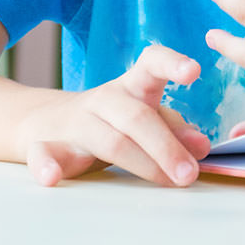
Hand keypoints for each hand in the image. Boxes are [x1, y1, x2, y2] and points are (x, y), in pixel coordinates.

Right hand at [15, 44, 209, 186]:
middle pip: (137, 118)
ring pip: (109, 141)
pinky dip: (45, 166)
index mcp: (131, 86)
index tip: (194, 71)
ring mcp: (74, 123)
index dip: (172, 64)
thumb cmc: (110, 122)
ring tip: (170, 181)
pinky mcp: (46, 147)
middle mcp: (104, 100)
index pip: (151, 64)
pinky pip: (43, 154)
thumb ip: (174, 130)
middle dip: (168, 147)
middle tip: (190, 173)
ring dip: (142, 163)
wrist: (43, 123)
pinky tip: (52, 178)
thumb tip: (201, 147)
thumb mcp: (146, 118)